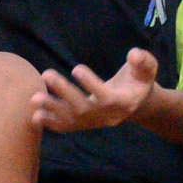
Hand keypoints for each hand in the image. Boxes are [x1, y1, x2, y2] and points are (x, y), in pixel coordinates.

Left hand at [32, 48, 158, 132]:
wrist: (135, 103)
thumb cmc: (138, 81)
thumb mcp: (148, 69)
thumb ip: (143, 61)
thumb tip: (133, 54)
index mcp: (124, 102)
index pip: (106, 97)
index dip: (91, 84)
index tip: (76, 68)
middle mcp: (107, 116)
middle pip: (84, 109)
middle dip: (64, 92)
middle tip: (46, 74)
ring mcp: (94, 122)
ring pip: (72, 120)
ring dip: (52, 109)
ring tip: (34, 98)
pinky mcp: (84, 124)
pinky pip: (67, 127)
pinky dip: (50, 123)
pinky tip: (35, 116)